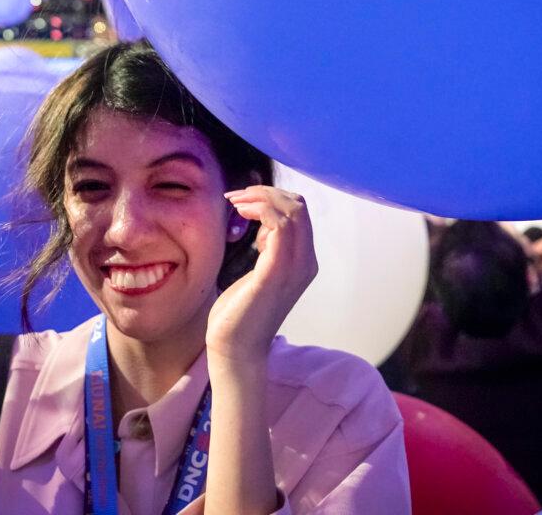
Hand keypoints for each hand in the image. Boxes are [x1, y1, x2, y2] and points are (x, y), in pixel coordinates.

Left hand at [205, 186, 317, 366]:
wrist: (235, 349)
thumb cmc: (241, 313)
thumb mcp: (260, 271)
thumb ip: (268, 248)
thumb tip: (264, 225)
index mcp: (303, 261)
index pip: (300, 213)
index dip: (273, 197)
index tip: (244, 199)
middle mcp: (305, 262)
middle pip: (299, 206)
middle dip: (266, 192)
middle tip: (237, 196)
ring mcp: (294, 267)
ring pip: (292, 211)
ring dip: (261, 198)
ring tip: (236, 202)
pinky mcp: (275, 272)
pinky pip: (279, 225)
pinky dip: (260, 210)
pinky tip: (240, 214)